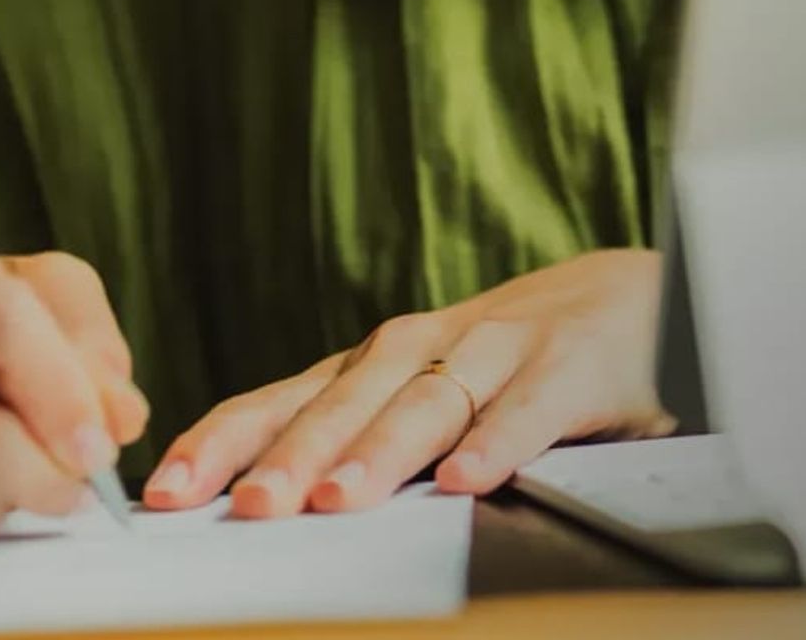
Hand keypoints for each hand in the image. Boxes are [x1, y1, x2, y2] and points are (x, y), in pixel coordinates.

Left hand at [144, 248, 671, 517]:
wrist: (635, 297)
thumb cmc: (512, 362)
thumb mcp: (424, 394)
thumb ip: (357, 439)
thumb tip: (255, 504)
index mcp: (376, 363)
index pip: (282, 402)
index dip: (224, 444)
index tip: (169, 491)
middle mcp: (423, 348)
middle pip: (343, 404)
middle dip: (290, 457)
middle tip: (248, 508)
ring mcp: (496, 350)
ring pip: (426, 403)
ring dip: (380, 452)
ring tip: (341, 499)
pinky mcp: (569, 366)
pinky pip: (528, 408)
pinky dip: (498, 443)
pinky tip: (470, 480)